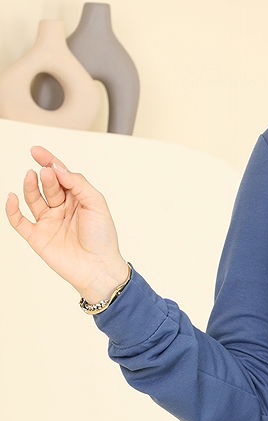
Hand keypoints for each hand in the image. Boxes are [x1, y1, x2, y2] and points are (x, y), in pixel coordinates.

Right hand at [5, 145, 128, 301]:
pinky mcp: (37, 237)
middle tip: (46, 172)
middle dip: (47, 176)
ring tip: (32, 175)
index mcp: (77, 199)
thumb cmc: (102, 238)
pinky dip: (12, 209)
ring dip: (30, 186)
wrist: (98, 268)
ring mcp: (48, 222)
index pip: (60, 175)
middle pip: (48, 185)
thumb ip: (78, 183)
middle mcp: (61, 208)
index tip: (36, 151)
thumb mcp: (96, 204)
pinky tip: (12, 196)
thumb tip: (58, 168)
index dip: (49, 161)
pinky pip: (19, 221)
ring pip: (33, 198)